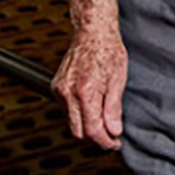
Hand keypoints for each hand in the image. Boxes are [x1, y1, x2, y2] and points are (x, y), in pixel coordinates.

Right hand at [52, 25, 127, 150]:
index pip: (93, 130)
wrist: (93, 31)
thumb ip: (114, 108)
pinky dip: (79, 114)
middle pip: (79, 132)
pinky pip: (66, 110)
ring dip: (87, 126)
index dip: (105, 141)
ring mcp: (60, 89)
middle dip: (96, 138)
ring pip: (72, 122)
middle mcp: (68, 92)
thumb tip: (114, 131)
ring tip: (104, 120)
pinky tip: (92, 107)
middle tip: (111, 136)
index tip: (115, 143)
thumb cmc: (108, 50)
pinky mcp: (56, 87)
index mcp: (86, 91)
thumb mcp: (119, 79)